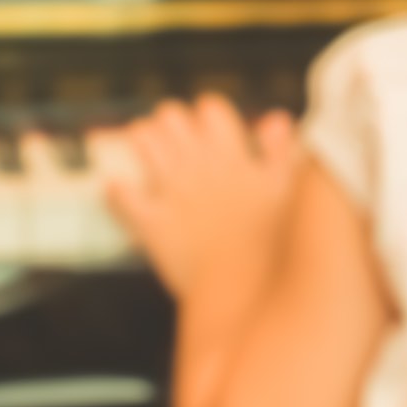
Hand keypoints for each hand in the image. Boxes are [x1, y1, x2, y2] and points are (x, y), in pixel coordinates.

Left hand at [105, 94, 300, 300]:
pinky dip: (118, 191)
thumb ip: (281, 154)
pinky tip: (123, 193)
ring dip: (142, 145)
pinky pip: (120, 193)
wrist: (248, 298)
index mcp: (233, 157)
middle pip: (169, 116)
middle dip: (169, 126)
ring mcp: (173, 193)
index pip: (210, 108)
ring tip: (149, 160)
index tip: (209, 131)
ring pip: (142, 140)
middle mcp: (199, 167)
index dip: (207, 115)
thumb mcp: (288, 194)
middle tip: (174, 145)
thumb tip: (277, 119)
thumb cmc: (273, 251)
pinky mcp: (151, 224)